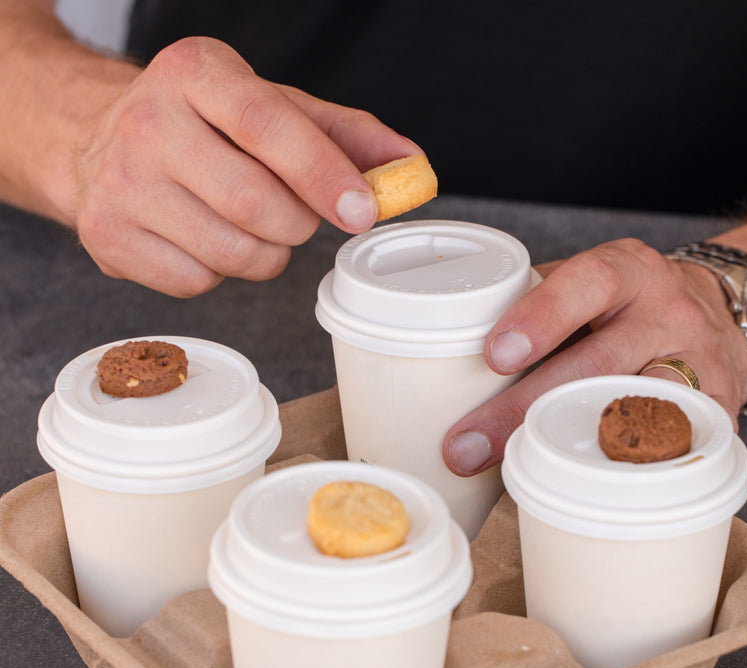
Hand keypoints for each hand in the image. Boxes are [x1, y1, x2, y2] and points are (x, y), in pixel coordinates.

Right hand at [74, 37, 419, 295]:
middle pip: (255, 204)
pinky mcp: (107, 237)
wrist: (100, 140)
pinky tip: (203, 240)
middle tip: (293, 214)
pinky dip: (220, 273)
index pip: (267, 125)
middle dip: (296, 224)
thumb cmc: (206, 127)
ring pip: (232, 253)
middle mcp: (147, 122)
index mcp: (195, 73)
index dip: (323, 174)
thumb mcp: (273, 109)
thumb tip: (413, 169)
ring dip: (264, 254)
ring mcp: (118, 184)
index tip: (363, 210)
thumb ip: (345, 137)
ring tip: (246, 225)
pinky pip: (198, 283)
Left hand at [443, 237, 746, 475]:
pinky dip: (622, 471)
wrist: (718, 316)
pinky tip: (581, 490)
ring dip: (570, 449)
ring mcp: (698, 365)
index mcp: (627, 272)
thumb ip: (535, 306)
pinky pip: (671, 448)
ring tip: (514, 477)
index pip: (587, 283)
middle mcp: (667, 313)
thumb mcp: (591, 286)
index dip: (541, 318)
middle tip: (467, 447)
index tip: (494, 356)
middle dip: (526, 409)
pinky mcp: (718, 413)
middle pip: (598, 364)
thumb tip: (448, 353)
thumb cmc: (626, 306)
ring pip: (635, 412)